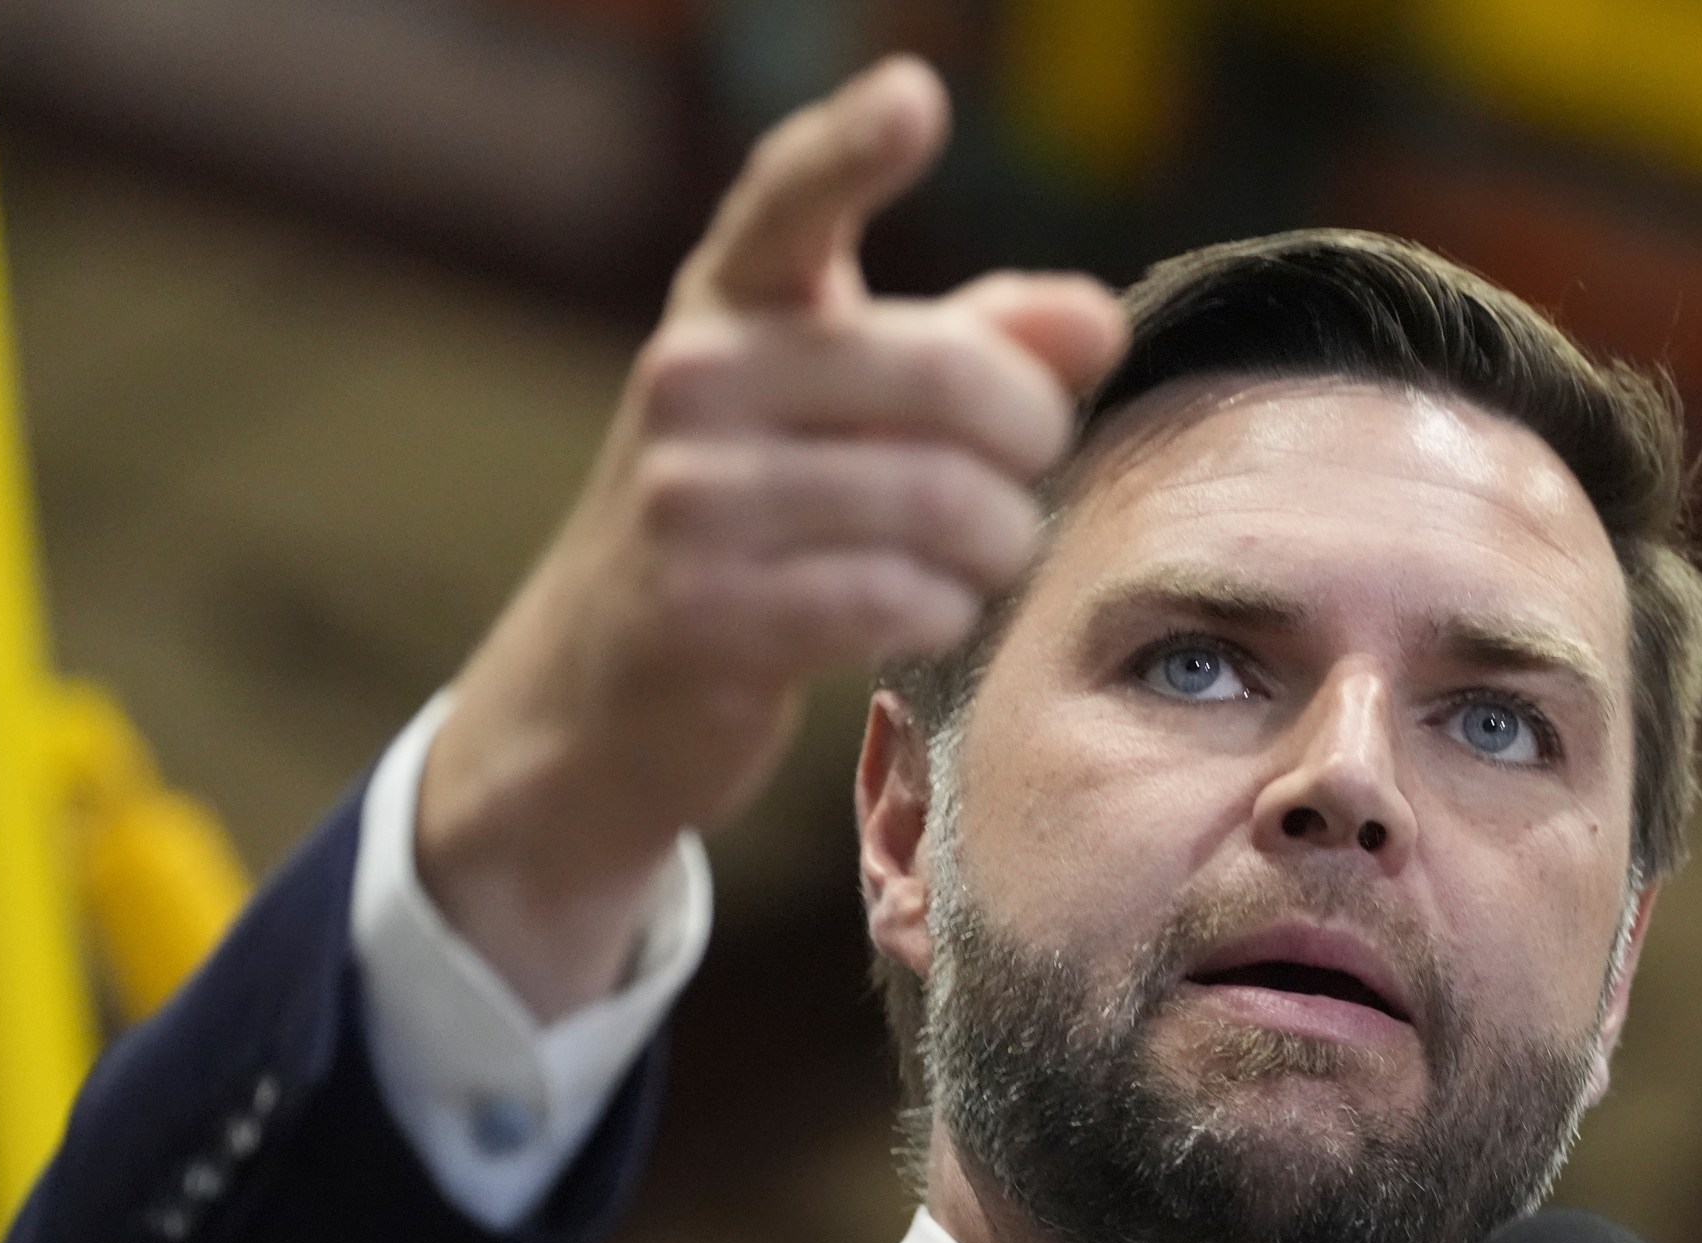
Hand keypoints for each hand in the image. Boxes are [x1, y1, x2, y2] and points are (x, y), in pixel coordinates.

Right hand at [415, 57, 1127, 1022]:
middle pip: (952, 378)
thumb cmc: (764, 513)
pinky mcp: (702, 611)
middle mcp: (694, 375)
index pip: (792, 199)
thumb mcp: (851, 407)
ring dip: (998, 545)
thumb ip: (984, 345)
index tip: (916, 98)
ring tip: (974, 556)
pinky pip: (904, 601)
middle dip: (1033, 437)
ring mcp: (686, 496)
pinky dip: (943, 616)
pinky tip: (915, 614)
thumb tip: (1096, 324)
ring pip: (946, 505)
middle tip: (1029, 472)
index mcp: (735, 299)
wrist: (605, 684)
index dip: (856, 147)